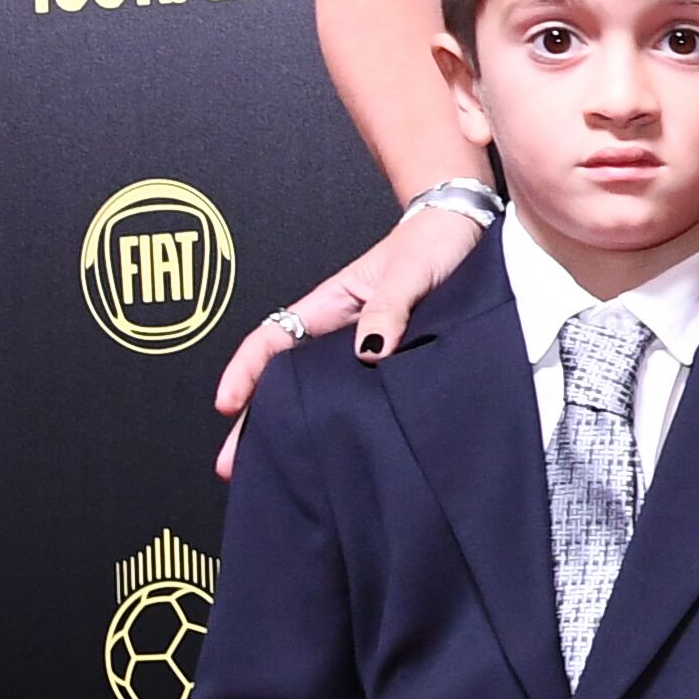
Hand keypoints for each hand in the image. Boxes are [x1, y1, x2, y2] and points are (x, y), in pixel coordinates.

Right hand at [211, 200, 486, 476]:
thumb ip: (389, 308)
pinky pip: (359, 392)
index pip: (272, 339)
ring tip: (276, 468)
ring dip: (293, 425)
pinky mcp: (396, 358)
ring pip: (318, 390)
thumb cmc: (435, 241)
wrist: (470, 230)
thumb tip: (370, 352)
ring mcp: (366, 346)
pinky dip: (340, 419)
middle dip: (256, 418)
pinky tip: (335, 449)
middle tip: (232, 463)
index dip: (244, 371)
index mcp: (331, 304)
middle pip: (285, 378)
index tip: (228, 405)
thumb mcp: (409, 272)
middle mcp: (341, 329)